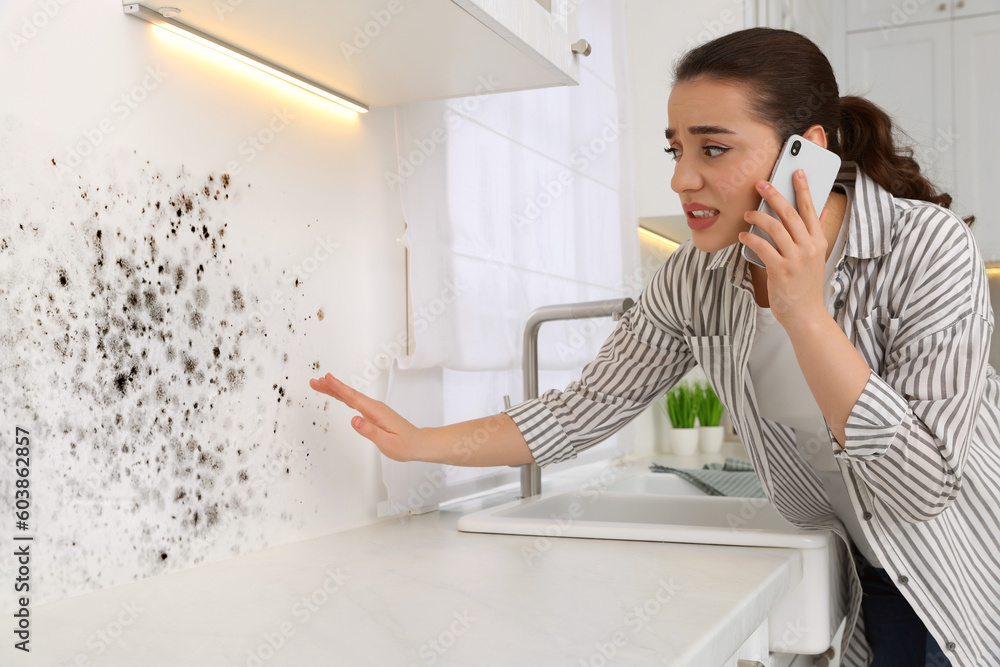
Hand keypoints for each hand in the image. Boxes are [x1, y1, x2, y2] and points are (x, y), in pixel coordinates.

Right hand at [309, 373, 423, 461]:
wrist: (418, 443)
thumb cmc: (405, 444)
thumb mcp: (387, 442)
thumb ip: (370, 432)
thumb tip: (354, 420)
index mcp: (376, 412)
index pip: (354, 398)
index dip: (339, 388)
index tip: (327, 378)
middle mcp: (374, 407)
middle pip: (349, 395)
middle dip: (331, 387)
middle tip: (315, 381)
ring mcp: (374, 409)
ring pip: (351, 397)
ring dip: (335, 390)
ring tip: (320, 385)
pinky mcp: (373, 413)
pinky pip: (355, 402)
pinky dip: (344, 397)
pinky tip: (338, 395)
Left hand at [739, 169, 829, 329]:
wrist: (806, 314)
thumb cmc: (807, 285)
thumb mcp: (818, 256)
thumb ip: (818, 231)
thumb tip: (822, 208)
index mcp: (818, 241)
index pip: (810, 208)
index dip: (803, 188)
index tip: (796, 171)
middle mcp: (809, 247)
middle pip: (790, 213)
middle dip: (774, 195)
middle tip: (760, 183)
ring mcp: (795, 258)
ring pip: (775, 227)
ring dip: (758, 217)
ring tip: (747, 213)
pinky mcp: (780, 270)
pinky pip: (762, 246)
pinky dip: (750, 238)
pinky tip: (743, 235)